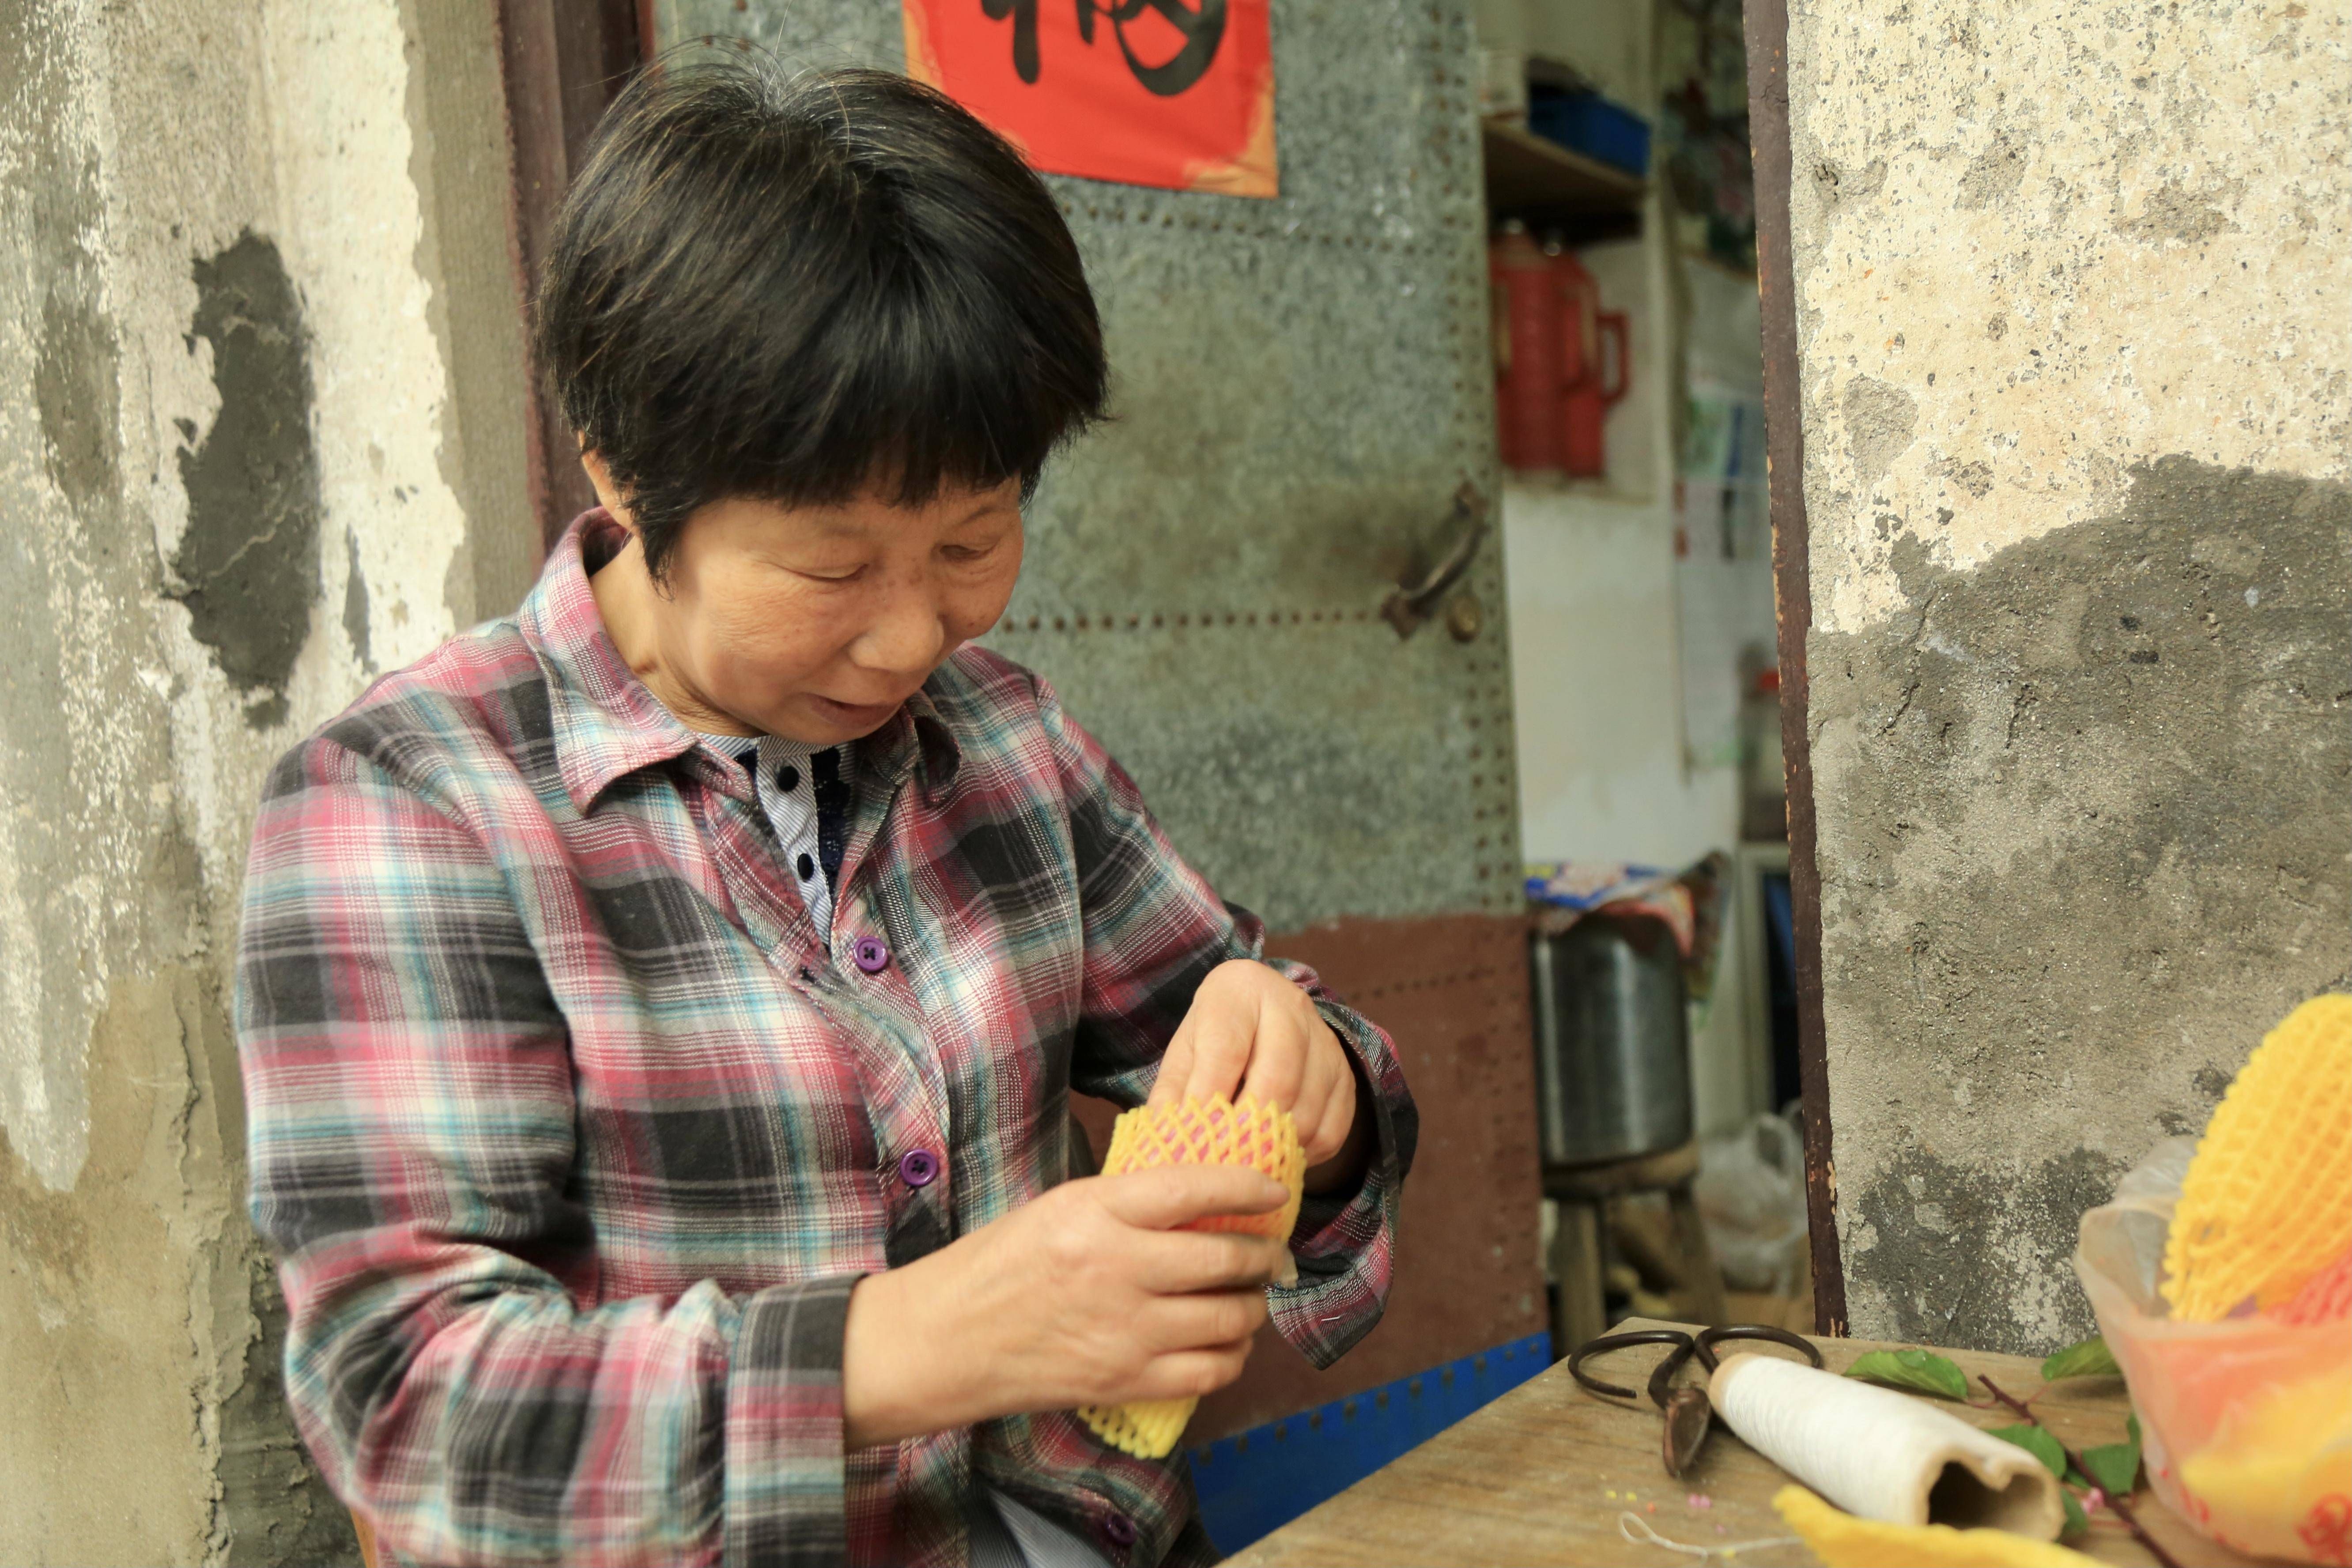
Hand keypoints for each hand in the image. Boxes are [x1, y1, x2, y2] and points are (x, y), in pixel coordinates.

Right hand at [840, 1165, 1290, 1448]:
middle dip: (1265, 1257)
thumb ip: (1127, 1205)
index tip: (1273, 1193)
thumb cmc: (998, 1265)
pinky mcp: (1125, 1381)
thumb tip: (1200, 1205)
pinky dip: (1232, 1356)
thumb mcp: (1059, 1208)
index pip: (1195, 1190)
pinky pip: (1209, 1370)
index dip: (1246, 1188)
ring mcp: (1126, 1331)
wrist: (945, 1341)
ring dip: (1253, 1307)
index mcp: (1096, 1212)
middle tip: (1276, 1255)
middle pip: (1225, 1259)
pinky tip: (1227, 1343)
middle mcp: (1119, 1269)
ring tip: (1251, 1299)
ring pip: (1229, 1318)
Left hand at [1150, 959, 1369, 1192]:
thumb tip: (1166, 1138)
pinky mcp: (1347, 1074)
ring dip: (1274, 1147)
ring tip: (1245, 1165)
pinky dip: (1303, 1154)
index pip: (1227, 1050)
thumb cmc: (1216, 1033)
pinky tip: (1277, 1155)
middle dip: (1246, 1128)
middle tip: (1222, 1163)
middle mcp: (1291, 1007)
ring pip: (1306, 1111)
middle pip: (1276, 1080)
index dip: (1209, 1099)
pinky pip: (1331, 1130)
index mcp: (1240, 990)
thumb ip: (1173, 1089)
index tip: (1193, 1136)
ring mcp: (1326, 1042)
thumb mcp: (1187, 1048)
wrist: (1265, 1011)